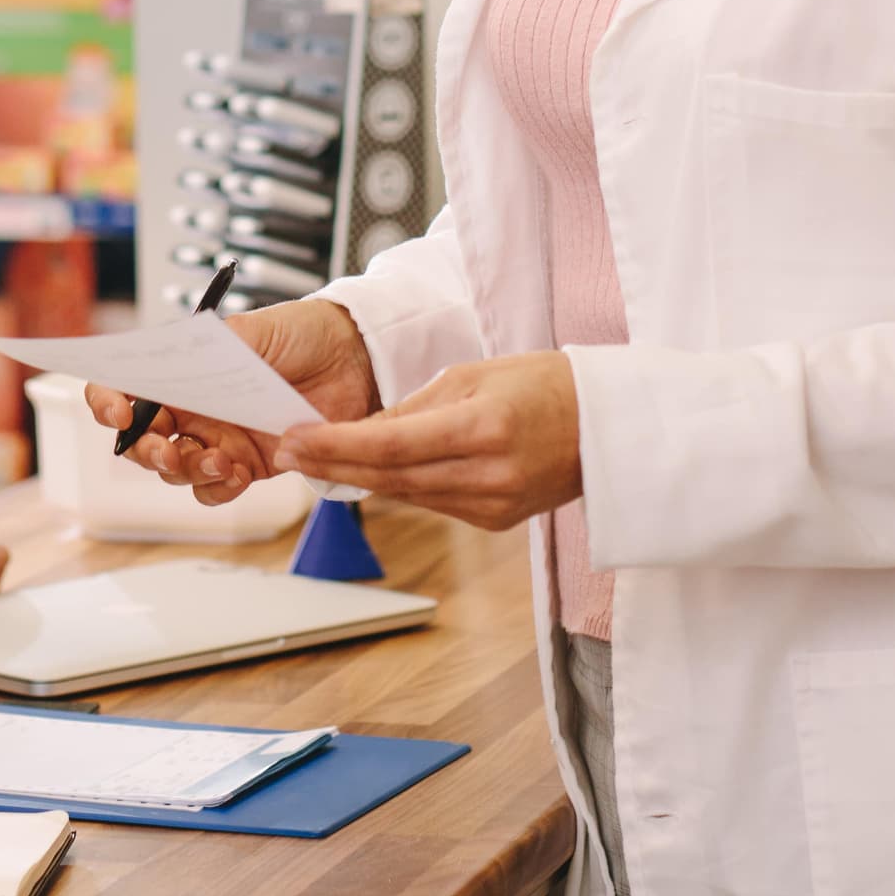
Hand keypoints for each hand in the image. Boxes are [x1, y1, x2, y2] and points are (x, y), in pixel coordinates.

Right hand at [88, 300, 378, 504]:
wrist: (357, 359)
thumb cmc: (303, 333)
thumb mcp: (252, 329)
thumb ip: (212, 344)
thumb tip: (175, 353)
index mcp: (184, 370)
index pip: (125, 387)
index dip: (108, 402)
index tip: (120, 413)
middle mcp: (194, 407)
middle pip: (143, 440)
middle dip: (145, 451)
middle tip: (166, 451)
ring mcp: (219, 438)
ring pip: (177, 470)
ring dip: (186, 471)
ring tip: (220, 458)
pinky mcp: (250, 464)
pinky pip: (216, 488)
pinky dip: (219, 487)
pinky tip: (238, 472)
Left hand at [271, 352, 580, 532]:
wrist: (608, 426)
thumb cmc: (545, 384)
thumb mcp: (475, 375)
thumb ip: (416, 406)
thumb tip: (362, 431)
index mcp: (483, 427)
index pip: (389, 443)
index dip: (335, 445)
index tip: (295, 440)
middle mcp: (487, 474)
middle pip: (389, 477)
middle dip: (332, 465)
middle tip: (287, 454)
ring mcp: (493, 504)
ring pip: (405, 495)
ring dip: (359, 478)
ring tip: (315, 461)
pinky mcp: (495, 520)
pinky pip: (432, 503)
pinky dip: (400, 487)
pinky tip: (370, 472)